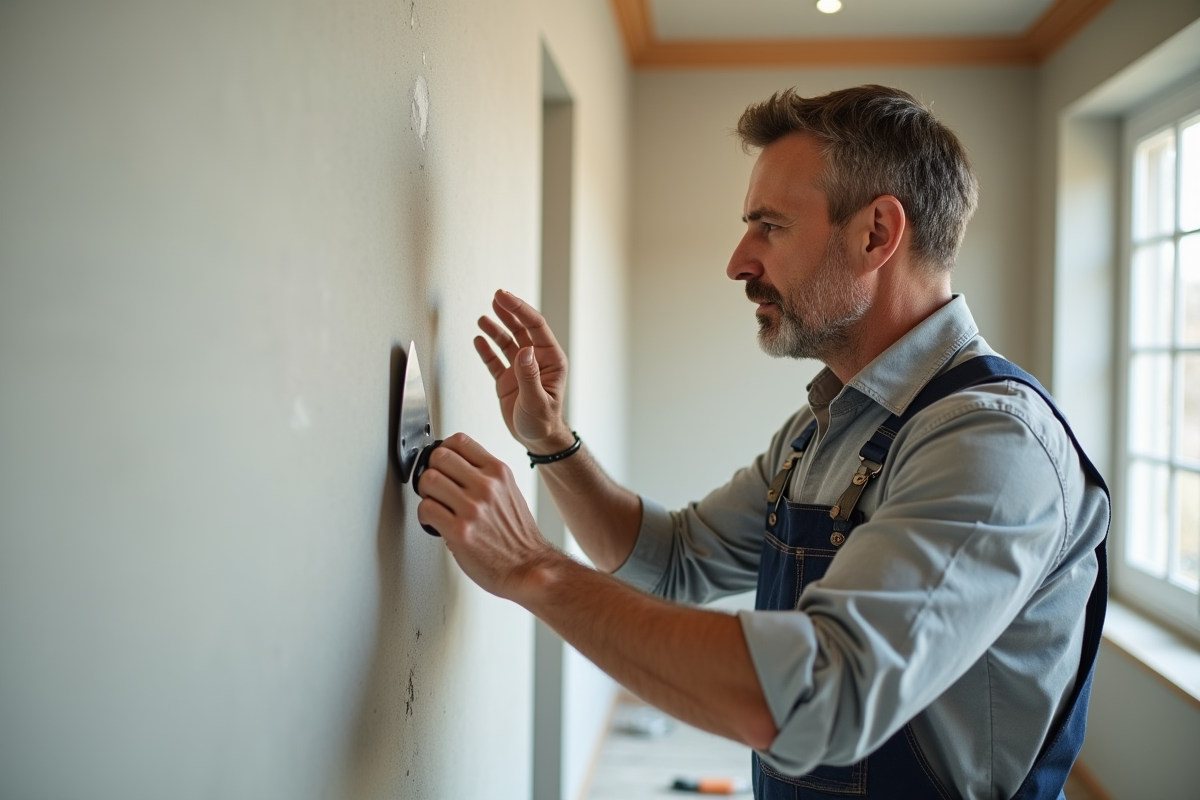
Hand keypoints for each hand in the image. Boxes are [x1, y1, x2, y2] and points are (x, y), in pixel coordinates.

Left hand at [415, 433, 560, 600]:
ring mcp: (473, 508)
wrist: (528, 567)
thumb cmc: (517, 535)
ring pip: (428, 480)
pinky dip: (425, 516)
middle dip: (432, 470)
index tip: (442, 463)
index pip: (459, 441)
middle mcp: (486, 486)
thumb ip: (486, 476)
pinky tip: (435, 522)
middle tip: (435, 486)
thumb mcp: (510, 492)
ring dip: (426, 493)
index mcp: (498, 472)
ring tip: (435, 504)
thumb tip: (457, 466)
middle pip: (439, 456)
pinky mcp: (460, 531)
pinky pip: (426, 509)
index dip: (444, 451)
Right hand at [474, 290, 572, 452]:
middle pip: (521, 328)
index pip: (535, 327)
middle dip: (508, 312)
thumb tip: (524, 350)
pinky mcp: (507, 380)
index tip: (504, 297)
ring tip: (483, 318)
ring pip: (507, 341)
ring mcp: (520, 369)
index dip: (519, 310)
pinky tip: (479, 340)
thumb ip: (529, 375)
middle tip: (496, 297)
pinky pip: (495, 360)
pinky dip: (486, 350)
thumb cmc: (543, 422)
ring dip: (496, 328)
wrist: (537, 440)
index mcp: (550, 360)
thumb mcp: (537, 400)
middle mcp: (536, 360)